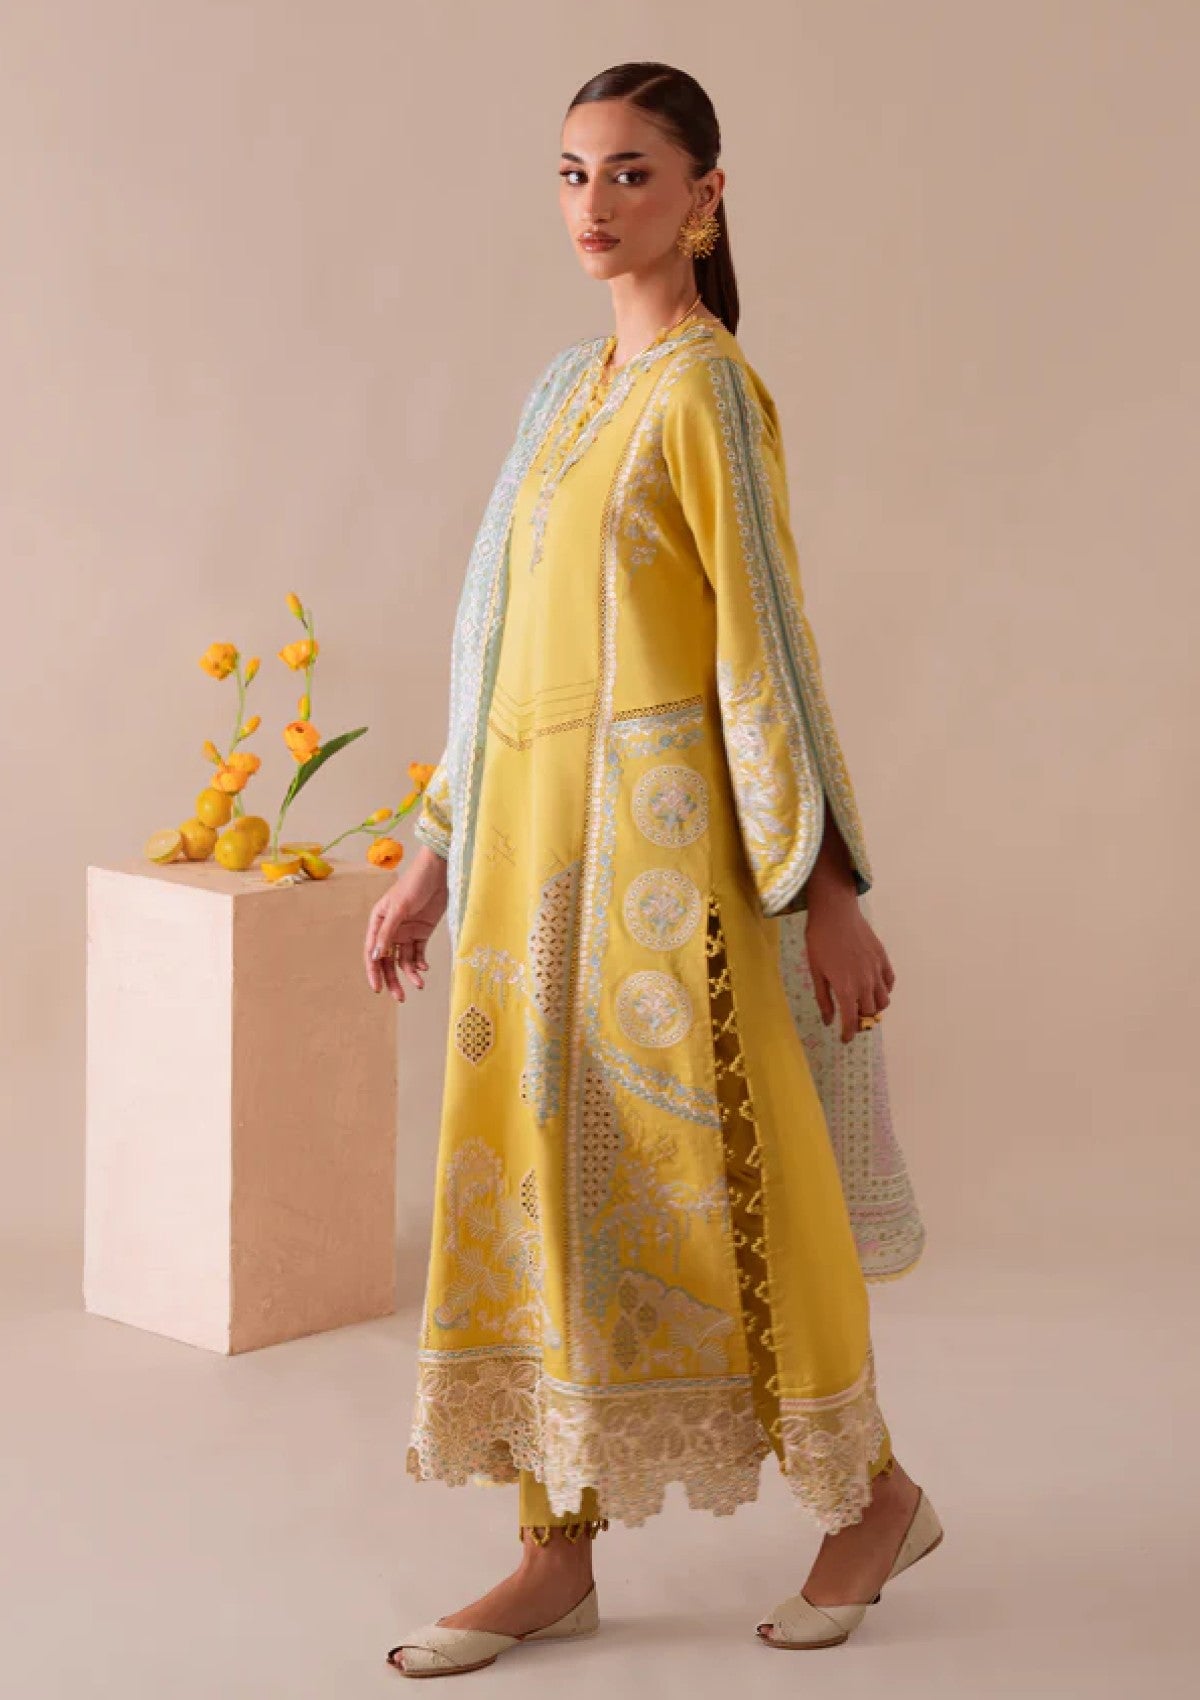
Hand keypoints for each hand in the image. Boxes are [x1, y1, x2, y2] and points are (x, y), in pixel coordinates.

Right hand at [363, 847, 448, 1001]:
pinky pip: (418, 953)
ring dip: (410, 973)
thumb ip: (388, 933)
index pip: (372, 952)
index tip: (378, 989)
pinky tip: (425, 968)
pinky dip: (421, 963)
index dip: (374, 971)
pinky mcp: (422, 932)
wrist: (440, 872)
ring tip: (419, 984)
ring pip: (404, 960)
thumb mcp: (399, 908)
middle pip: (387, 960)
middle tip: (400, 997)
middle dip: (392, 979)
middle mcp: (390, 929)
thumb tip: (375, 956)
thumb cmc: (416, 883)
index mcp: (378, 921)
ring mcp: (406, 931)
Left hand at [804, 887, 894, 1044]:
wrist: (835, 913)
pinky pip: (890, 982)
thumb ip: (824, 999)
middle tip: (851, 1020)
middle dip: (861, 1021)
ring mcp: (877, 970)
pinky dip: (884, 990)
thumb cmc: (819, 941)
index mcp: (846, 989)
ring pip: (884, 1000)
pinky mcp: (883, 958)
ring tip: (863, 1006)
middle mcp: (866, 983)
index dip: (848, 1033)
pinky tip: (874, 988)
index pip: (852, 1021)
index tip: (845, 1039)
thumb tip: (829, 1021)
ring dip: (875, 1008)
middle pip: (870, 1013)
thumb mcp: (816, 972)